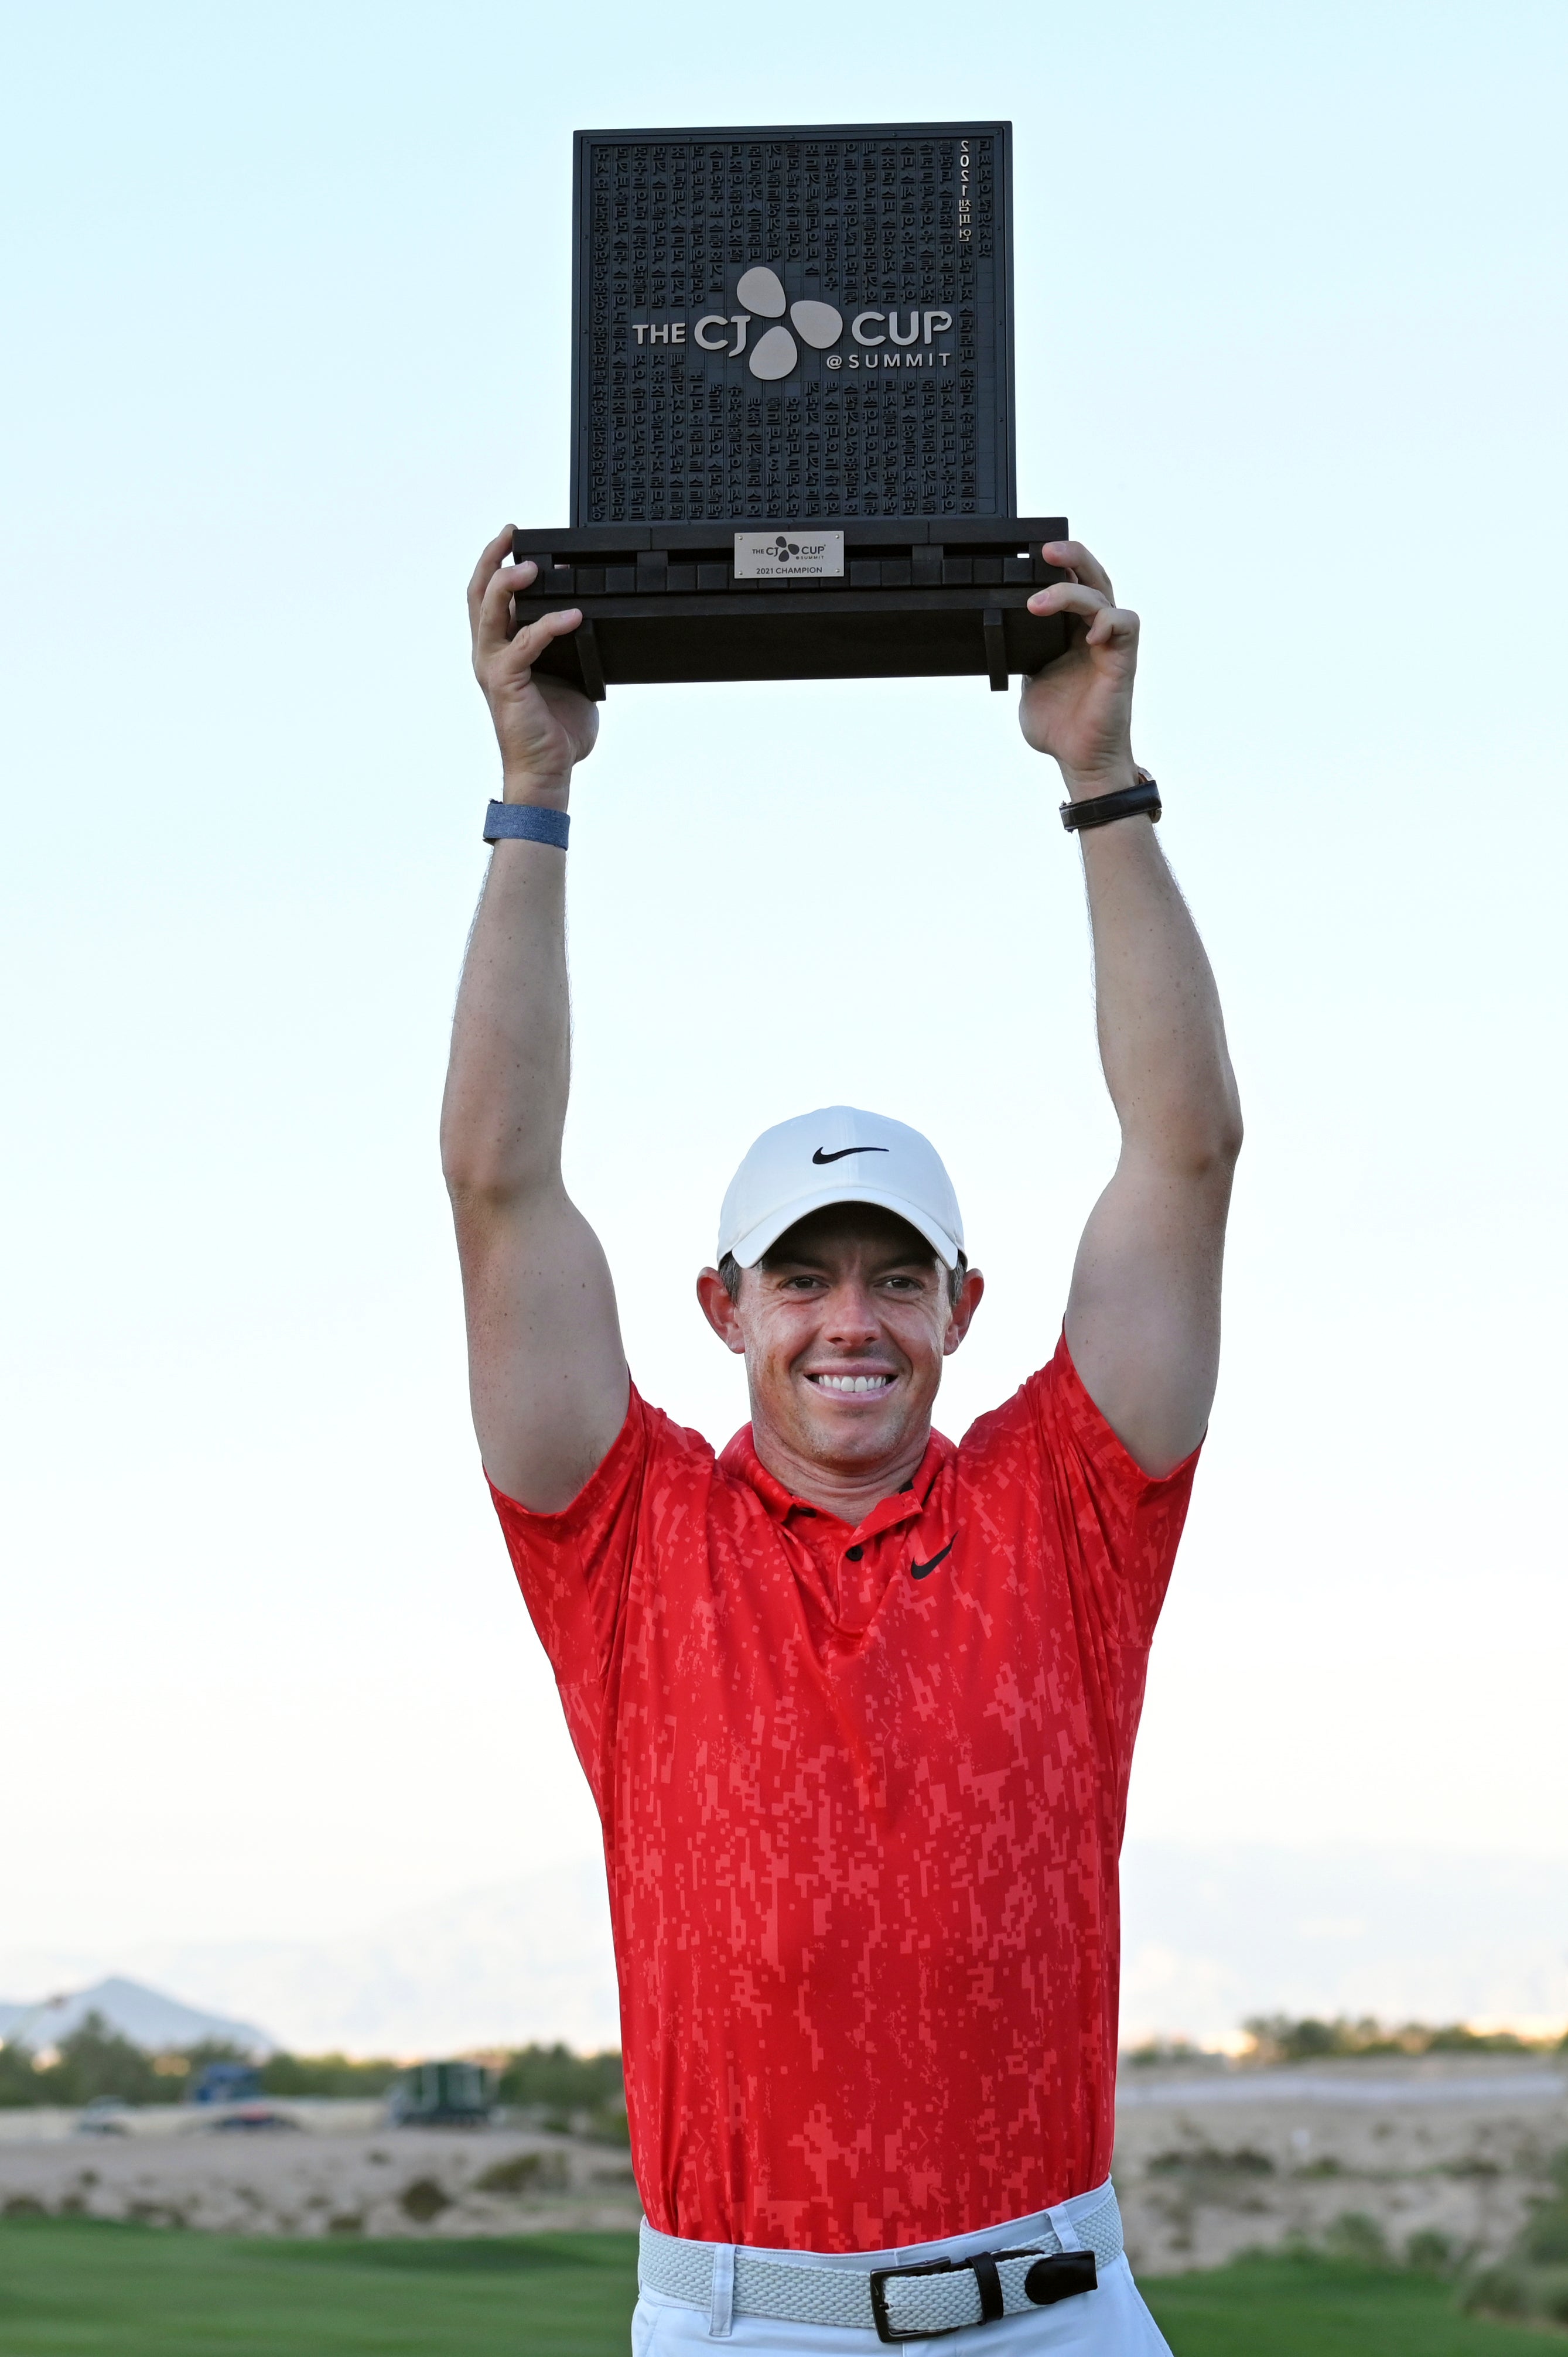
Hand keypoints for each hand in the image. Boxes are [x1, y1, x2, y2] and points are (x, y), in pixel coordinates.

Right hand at [467, 528, 598, 800]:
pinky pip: (525, 643)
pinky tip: (574, 615)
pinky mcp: (507, 682)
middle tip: (512, 532)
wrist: (547, 772)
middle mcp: (490, 654)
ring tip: (534, 566)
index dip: (499, 564)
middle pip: (478, 593)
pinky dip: (550, 625)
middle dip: (493, 558)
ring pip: (489, 610)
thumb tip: (596, 625)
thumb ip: (574, 650)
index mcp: (501, 650)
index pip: (489, 598)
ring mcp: (495, 667)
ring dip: (508, 582)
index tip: (517, 539)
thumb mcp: (571, 678)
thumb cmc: (556, 732)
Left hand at [1018, 541, 1139, 796]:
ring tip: (1039, 603)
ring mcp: (1109, 645)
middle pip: (1092, 577)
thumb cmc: (1059, 727)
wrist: (1079, 761)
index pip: (1071, 585)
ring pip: (1103, 595)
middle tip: (1046, 550)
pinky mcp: (1121, 662)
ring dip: (1073, 591)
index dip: (1056, 567)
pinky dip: (1107, 621)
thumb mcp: (1028, 680)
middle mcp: (1092, 632)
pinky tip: (1086, 635)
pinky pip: (1124, 626)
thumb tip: (997, 635)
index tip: (1028, 557)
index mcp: (1070, 633)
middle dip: (1073, 556)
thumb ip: (1021, 653)